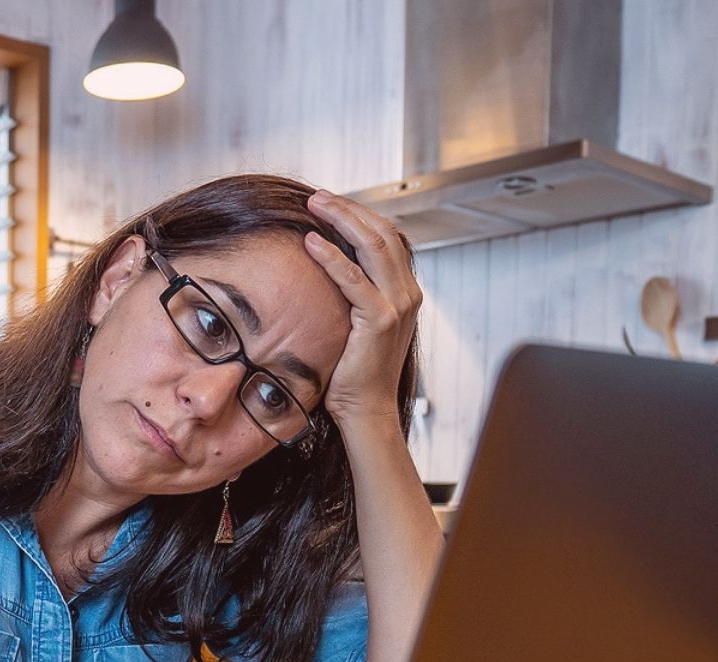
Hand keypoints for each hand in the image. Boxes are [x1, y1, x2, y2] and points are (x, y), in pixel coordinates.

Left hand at [303, 189, 422, 424]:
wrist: (367, 409)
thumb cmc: (355, 370)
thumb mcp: (358, 323)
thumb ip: (354, 293)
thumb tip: (329, 266)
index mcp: (404, 290)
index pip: (387, 236)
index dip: (359, 214)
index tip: (330, 202)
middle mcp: (407, 293)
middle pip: (381, 232)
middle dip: (348, 208)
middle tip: (318, 195)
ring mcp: (397, 305)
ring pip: (372, 246)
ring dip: (340, 220)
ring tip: (314, 205)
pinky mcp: (379, 321)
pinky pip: (352, 279)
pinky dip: (331, 257)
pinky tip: (311, 242)